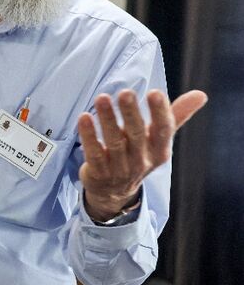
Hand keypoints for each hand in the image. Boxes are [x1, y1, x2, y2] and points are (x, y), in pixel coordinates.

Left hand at [78, 89, 207, 220]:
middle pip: (136, 134)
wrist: (114, 192)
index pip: (163, 130)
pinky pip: (94, 153)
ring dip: (108, 119)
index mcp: (159, 150)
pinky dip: (89, 136)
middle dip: (131, 113)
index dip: (160, 112)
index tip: (155, 92)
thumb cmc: (139, 155)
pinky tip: (84, 117)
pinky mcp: (99, 173)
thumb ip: (176, 115)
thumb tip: (201, 94)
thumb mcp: (158, 140)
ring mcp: (120, 168)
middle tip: (125, 92)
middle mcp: (142, 160)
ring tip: (102, 98)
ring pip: (114, 143)